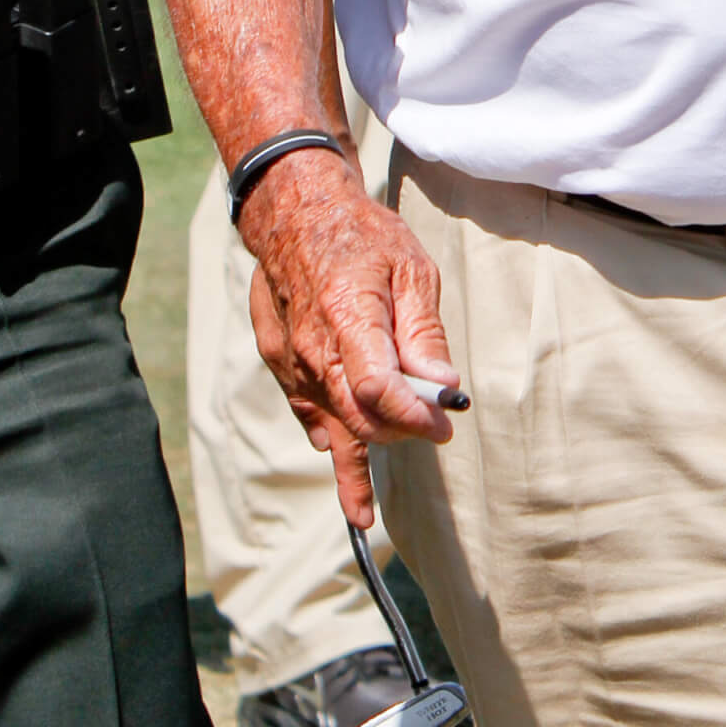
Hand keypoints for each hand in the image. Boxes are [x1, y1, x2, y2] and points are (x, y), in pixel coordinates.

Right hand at [242, 153, 463, 523]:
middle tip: (433, 434)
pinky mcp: (280, 364)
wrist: (294, 213)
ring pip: (329, 422)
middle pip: (357, 416)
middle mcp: (313, 350)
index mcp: (348, 319)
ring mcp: (291, 361)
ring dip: (356, 452)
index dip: (414, 418)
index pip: (380, 391)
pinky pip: (308, 409)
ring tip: (362, 513)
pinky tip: (337, 455)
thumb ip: (424, 333)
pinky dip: (326, 432)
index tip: (444, 427)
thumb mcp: (411, 269)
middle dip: (396, 432)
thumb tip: (443, 388)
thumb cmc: (361, 235)